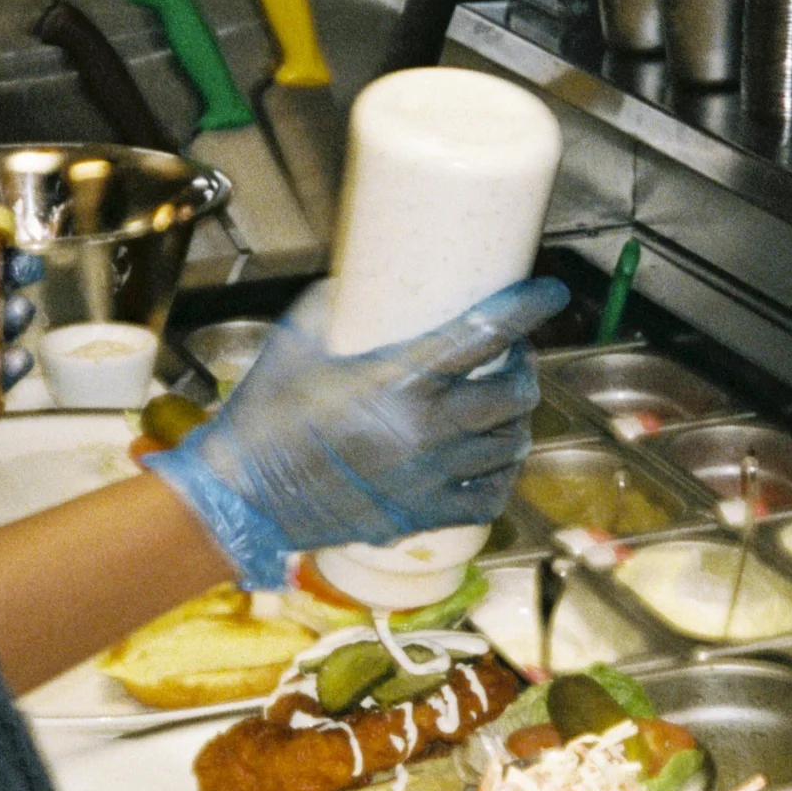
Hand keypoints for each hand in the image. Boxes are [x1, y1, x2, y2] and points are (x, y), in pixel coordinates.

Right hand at [144, 277, 569, 588]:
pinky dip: (500, 472)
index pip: (486, 334)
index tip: (549, 292)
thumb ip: (338, 300)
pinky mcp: (424, 516)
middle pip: (513, 394)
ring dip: (517, 417)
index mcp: (398, 382)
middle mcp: (425, 433)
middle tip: (512, 353)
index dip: (528, 307)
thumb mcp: (298, 339)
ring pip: (510, 445)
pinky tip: (491, 454)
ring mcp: (430, 480)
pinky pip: (490, 496)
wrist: (242, 496)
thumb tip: (366, 274)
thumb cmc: (265, 416)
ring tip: (503, 400)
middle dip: (524, 366)